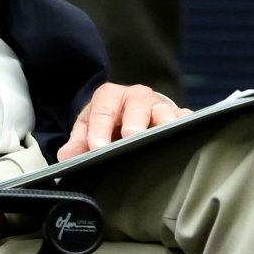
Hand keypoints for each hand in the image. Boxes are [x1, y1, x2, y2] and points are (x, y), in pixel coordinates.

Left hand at [57, 83, 192, 160]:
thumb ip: (78, 140)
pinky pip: (185, 118)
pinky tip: (185, 136)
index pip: (103, 109)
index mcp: (110, 96)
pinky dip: (186, 125)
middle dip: (133, 121)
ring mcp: (159, 106)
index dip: (99, 128)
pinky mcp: (178, 115)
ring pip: (164, 111)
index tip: (97, 146)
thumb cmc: (109, 121)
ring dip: (163, 123)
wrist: (130, 112)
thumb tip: (67, 157)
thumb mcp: (89, 126)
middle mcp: (136, 97)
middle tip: (130, 137)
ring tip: (162, 135)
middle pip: (136, 105)